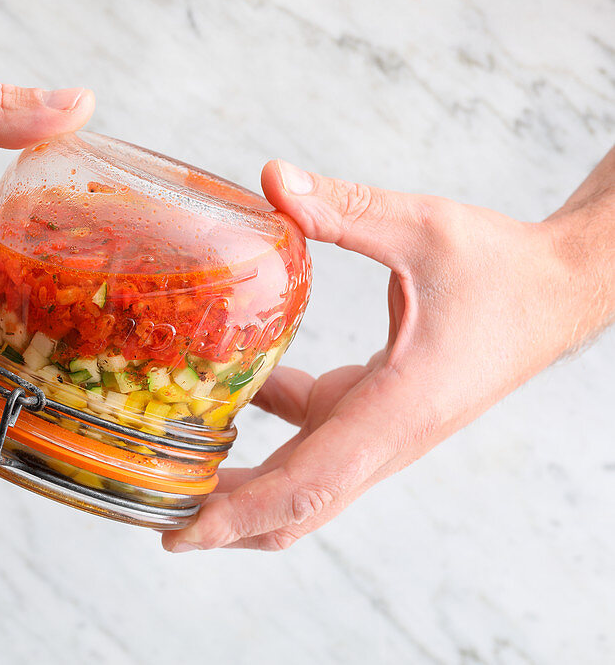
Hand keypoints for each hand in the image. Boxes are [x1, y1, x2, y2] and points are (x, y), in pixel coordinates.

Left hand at [163, 157, 600, 550]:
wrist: (559, 290)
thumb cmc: (503, 268)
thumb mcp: (422, 229)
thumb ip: (345, 208)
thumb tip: (271, 179)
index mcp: (399, 410)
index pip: (307, 484)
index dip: (239, 513)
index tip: (180, 534)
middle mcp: (388, 436)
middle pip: (296, 508)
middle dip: (225, 521)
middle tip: (154, 516)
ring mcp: (382, 429)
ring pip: (303, 482)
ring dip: (242, 484)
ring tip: (170, 468)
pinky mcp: (378, 409)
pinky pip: (313, 435)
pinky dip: (266, 428)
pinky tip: (225, 390)